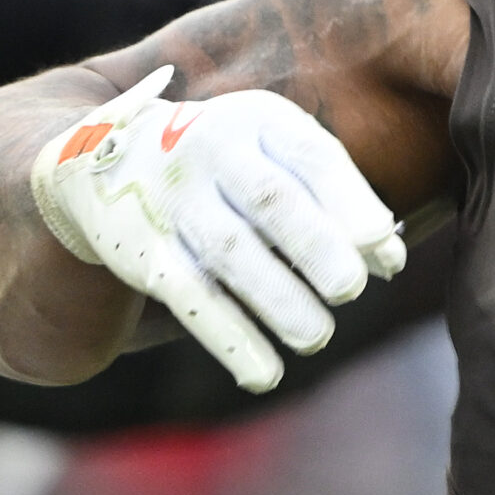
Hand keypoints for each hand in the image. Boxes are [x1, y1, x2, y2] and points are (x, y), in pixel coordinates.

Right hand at [28, 66, 405, 390]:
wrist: (103, 159)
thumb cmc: (229, 162)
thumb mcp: (278, 155)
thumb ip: (338, 199)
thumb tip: (392, 261)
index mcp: (258, 120)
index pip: (313, 157)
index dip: (352, 203)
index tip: (385, 248)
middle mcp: (212, 151)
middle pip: (271, 200)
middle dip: (315, 246)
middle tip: (351, 289)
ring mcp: (173, 201)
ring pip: (230, 253)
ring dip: (277, 300)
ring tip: (318, 338)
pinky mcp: (142, 251)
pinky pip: (191, 297)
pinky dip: (230, 339)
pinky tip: (264, 374)